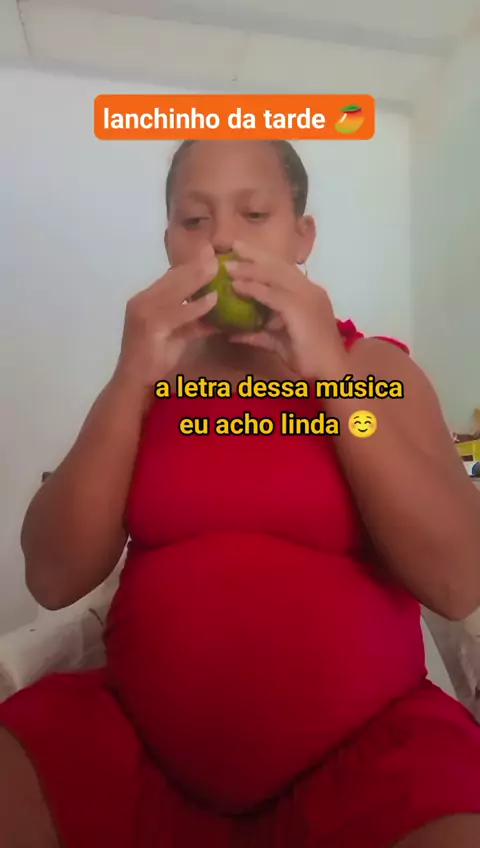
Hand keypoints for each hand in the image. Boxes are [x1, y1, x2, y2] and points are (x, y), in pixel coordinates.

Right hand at [115, 245, 218, 389]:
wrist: (134, 380)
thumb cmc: (155, 359)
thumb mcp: (178, 335)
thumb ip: (193, 321)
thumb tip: (214, 311)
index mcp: (146, 300)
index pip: (169, 277)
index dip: (190, 264)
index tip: (209, 253)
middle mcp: (142, 301)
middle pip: (172, 278)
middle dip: (195, 265)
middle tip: (216, 254)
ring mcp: (144, 313)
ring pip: (174, 291)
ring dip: (197, 278)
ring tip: (217, 268)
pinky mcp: (149, 327)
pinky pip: (177, 313)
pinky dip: (195, 306)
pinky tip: (213, 299)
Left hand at [226, 241, 346, 378]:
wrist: (330, 371)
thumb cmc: (308, 358)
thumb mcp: (279, 342)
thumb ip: (259, 334)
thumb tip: (234, 333)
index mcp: (309, 294)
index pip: (284, 271)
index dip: (263, 261)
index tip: (243, 253)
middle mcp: (310, 290)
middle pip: (279, 266)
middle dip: (255, 255)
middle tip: (234, 244)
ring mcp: (307, 297)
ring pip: (275, 276)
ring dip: (250, 269)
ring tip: (228, 265)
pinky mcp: (300, 309)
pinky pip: (273, 294)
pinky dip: (254, 289)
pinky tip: (237, 286)